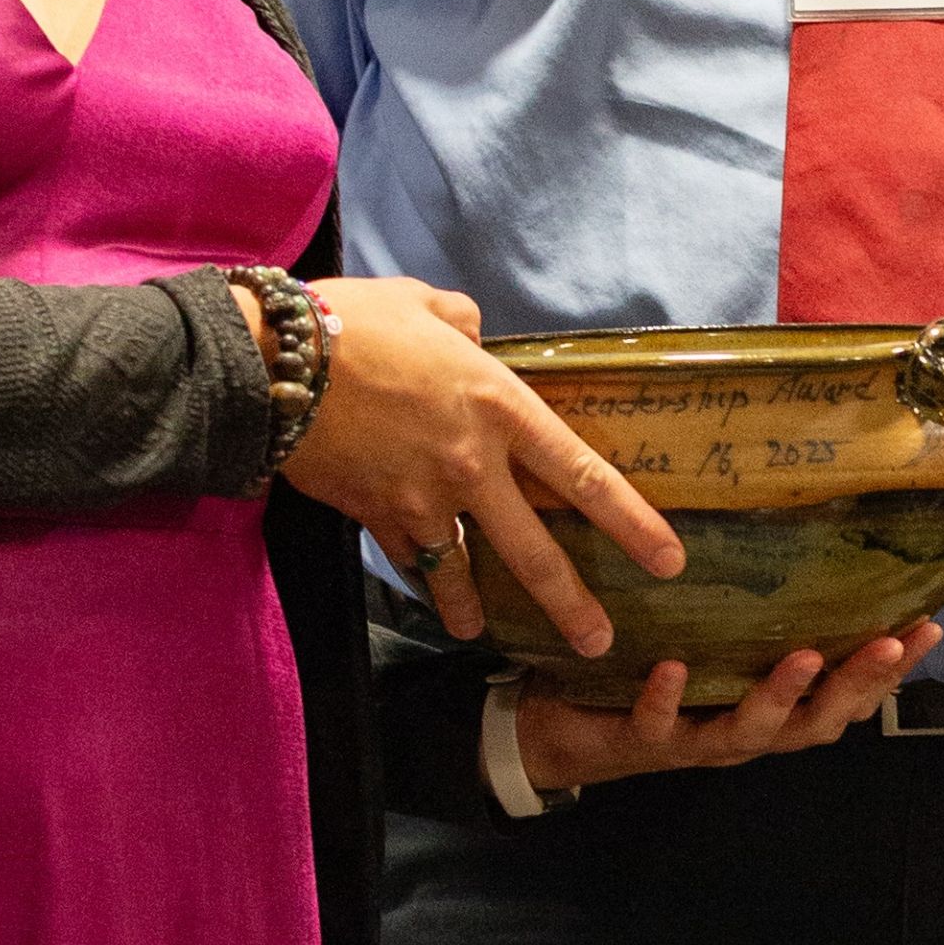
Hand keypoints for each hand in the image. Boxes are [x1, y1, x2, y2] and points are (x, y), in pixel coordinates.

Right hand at [268, 277, 683, 656]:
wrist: (277, 365)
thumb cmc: (355, 323)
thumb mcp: (427, 303)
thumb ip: (465, 323)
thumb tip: (474, 336)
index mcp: (500, 406)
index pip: (581, 473)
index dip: (631, 521)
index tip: (666, 557)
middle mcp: (472, 464)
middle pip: (535, 550)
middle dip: (573, 602)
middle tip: (602, 641)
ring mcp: (423, 500)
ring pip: (466, 571)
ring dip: (482, 611)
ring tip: (501, 640)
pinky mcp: (376, 518)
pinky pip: (410, 563)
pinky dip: (424, 586)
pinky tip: (436, 607)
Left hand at [511, 622, 943, 791]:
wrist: (564, 732)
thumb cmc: (653, 678)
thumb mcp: (715, 645)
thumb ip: (756, 612)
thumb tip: (804, 535)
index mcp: (771, 707)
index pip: (847, 695)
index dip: (891, 670)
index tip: (930, 626)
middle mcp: (744, 730)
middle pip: (817, 721)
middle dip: (857, 684)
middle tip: (889, 643)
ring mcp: (696, 738)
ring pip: (751, 730)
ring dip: (780, 696)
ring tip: (803, 656)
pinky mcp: (641, 738)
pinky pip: (659, 723)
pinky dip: (669, 697)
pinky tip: (677, 668)